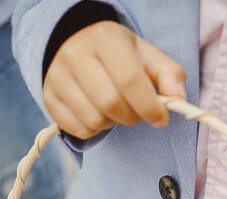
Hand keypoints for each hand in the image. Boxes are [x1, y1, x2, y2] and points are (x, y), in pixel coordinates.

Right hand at [44, 21, 185, 139]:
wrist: (75, 42)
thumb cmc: (118, 53)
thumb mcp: (147, 55)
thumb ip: (170, 75)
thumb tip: (177, 101)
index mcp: (106, 39)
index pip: (129, 80)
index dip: (150, 106)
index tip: (161, 117)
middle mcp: (76, 55)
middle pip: (110, 104)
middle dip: (132, 116)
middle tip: (137, 111)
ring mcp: (57, 77)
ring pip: (94, 120)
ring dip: (112, 123)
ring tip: (114, 108)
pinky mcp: (49, 97)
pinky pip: (77, 130)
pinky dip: (94, 130)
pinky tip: (97, 112)